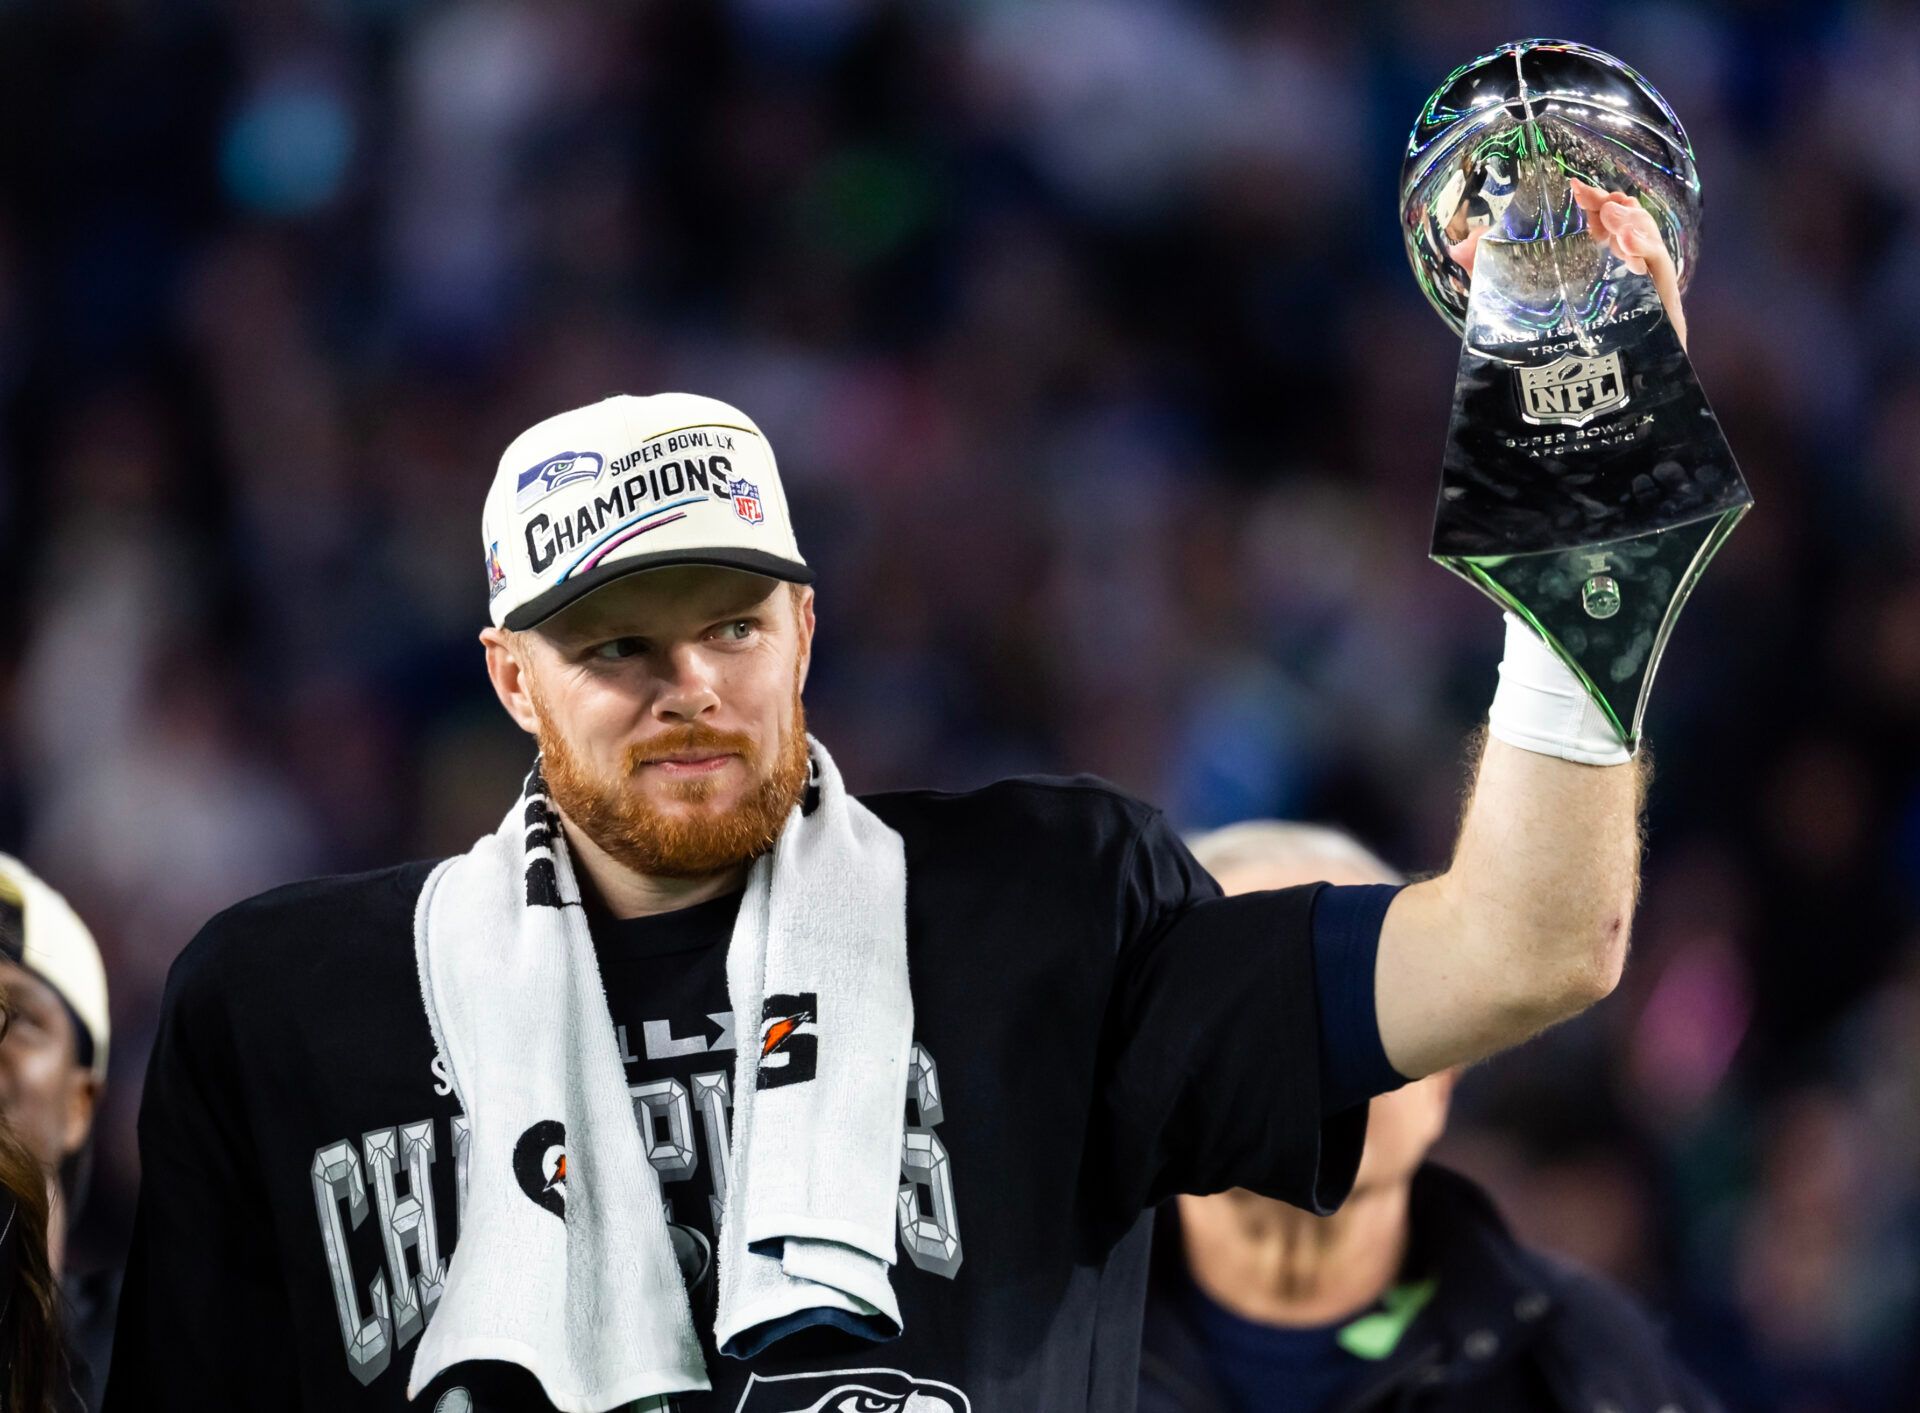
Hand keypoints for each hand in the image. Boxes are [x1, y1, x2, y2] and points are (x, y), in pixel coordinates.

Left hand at [1447, 179, 1688, 350]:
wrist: (1571, 425)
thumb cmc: (1544, 367)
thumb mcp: (1512, 311)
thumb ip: (1491, 277)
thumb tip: (1458, 247)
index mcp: (1597, 279)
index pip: (1603, 229)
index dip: (1593, 204)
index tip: (1572, 189)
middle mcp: (1626, 288)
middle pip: (1631, 234)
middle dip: (1615, 209)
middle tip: (1593, 200)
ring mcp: (1648, 305)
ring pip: (1650, 250)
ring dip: (1633, 223)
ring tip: (1610, 213)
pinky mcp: (1665, 324)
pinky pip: (1663, 277)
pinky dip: (1649, 251)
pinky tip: (1627, 242)